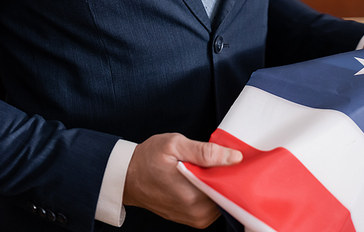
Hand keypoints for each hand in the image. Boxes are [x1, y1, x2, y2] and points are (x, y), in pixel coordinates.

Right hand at [123, 132, 241, 226]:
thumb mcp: (175, 145)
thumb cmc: (149, 158)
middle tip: (221, 155)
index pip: (230, 187)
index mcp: (194, 197)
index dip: (236, 169)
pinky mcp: (193, 218)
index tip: (235, 154)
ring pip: (221, 199)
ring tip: (210, 164)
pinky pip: (212, 203)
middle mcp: (197, 213)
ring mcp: (195, 218)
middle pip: (228, 194)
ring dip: (220, 182)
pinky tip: (204, 174)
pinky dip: (212, 189)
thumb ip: (205, 152)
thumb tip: (234, 157)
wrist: (127, 177)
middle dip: (228, 175)